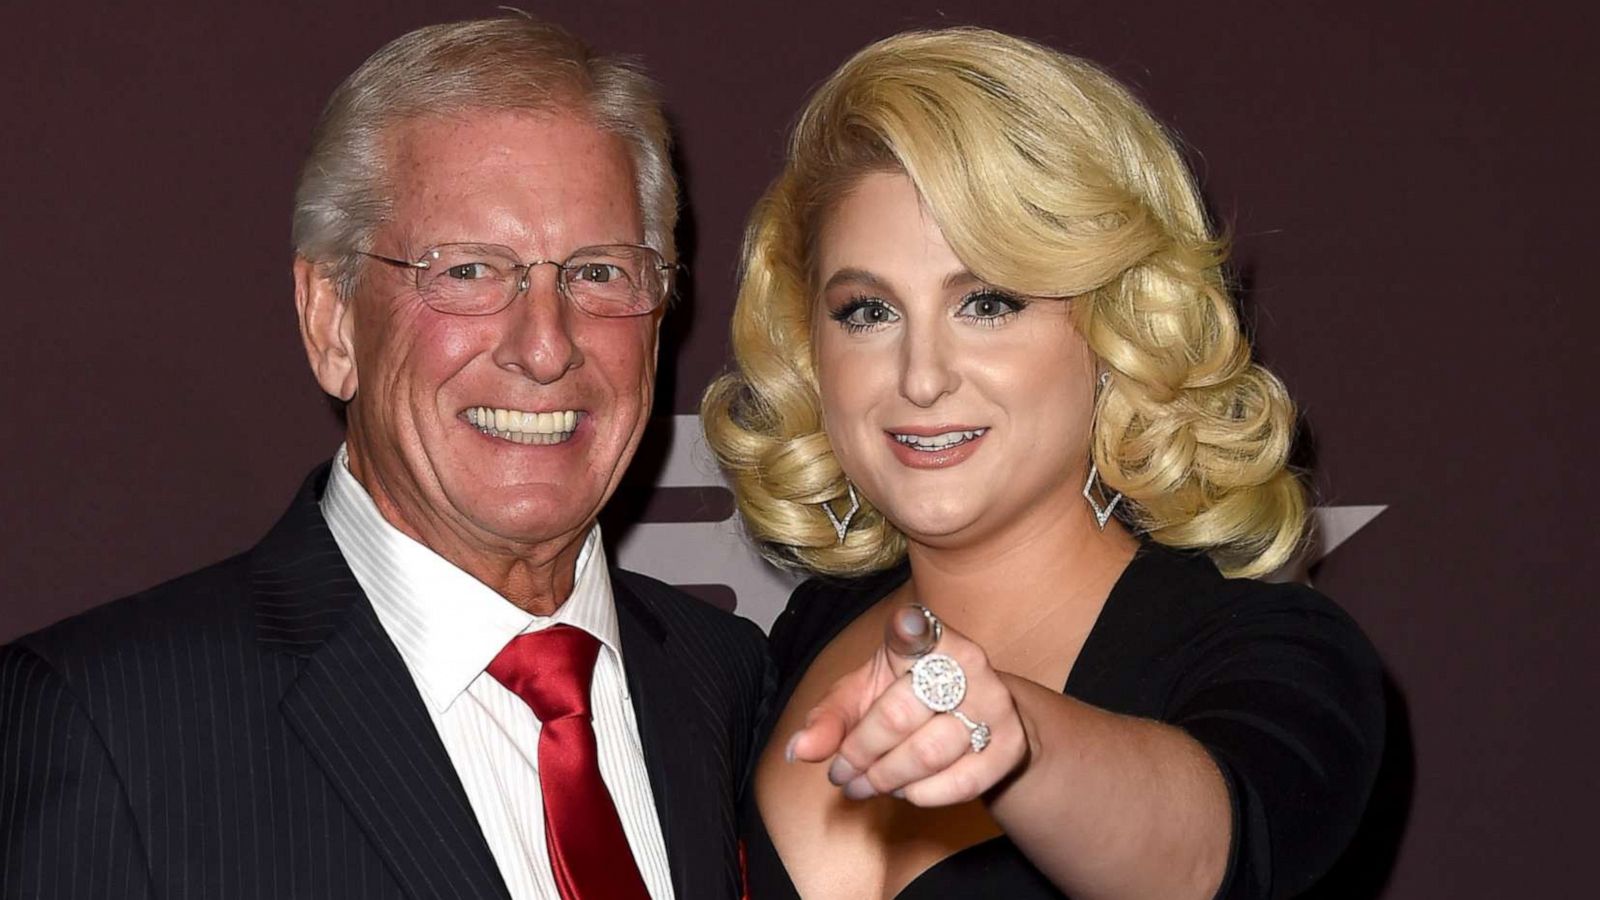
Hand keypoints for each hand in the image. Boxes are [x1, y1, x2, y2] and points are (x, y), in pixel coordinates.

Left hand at [786, 605, 1029, 806]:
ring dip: (884, 779)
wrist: (977, 718)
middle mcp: (970, 666)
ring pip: (927, 753)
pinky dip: (920, 794)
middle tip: (840, 772)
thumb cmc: (907, 697)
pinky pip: (958, 783)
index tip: (905, 625)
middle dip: (860, 751)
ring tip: (863, 785)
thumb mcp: (864, 694)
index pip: (918, 633)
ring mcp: (995, 706)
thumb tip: (798, 750)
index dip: (911, 631)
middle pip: (900, 714)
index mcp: (931, 639)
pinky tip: (904, 789)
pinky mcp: (1010, 746)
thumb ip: (829, 716)